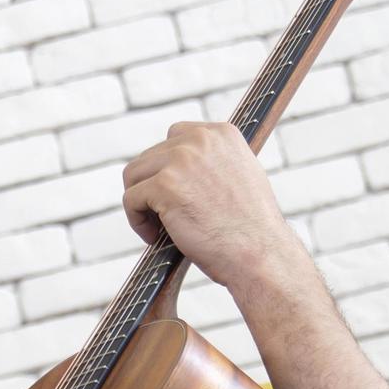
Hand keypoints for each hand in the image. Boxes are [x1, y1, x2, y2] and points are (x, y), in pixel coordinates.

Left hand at [121, 120, 306, 299]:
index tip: (174, 195)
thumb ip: (212, 163)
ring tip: (158, 227)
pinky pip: (130, 198)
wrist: (259, 254)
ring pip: (134, 174)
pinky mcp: (165, 184)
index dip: (168, 168)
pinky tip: (153, 237)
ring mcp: (181, 160)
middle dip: (152, 187)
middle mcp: (201, 139)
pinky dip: (136, 220)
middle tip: (164, 217)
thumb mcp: (240, 178)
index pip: (175, 137)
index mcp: (221, 134)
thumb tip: (179, 168)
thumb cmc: (250, 229)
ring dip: (141, 202)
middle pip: (150, 156)